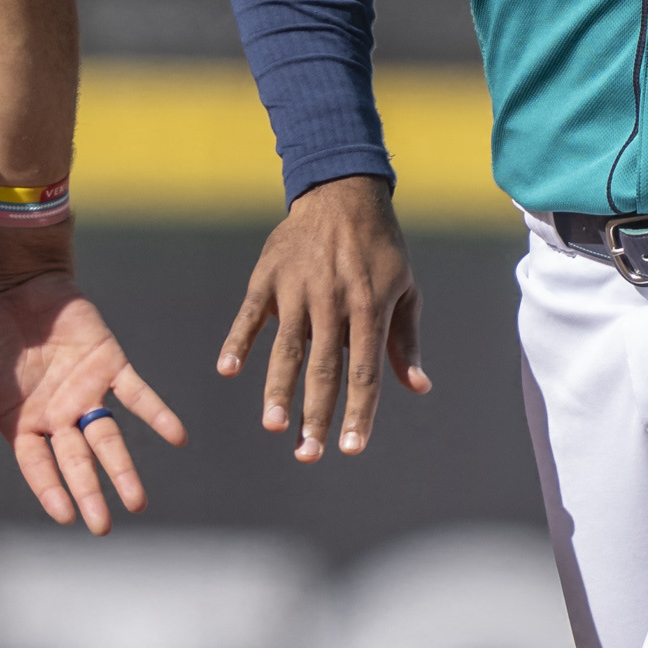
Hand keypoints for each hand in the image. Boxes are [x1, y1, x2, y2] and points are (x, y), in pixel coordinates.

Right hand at [0, 271, 186, 532]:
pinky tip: (177, 437)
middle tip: (103, 526)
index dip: (50, 490)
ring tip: (138, 501)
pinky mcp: (110, 365)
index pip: (38, 467)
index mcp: (22, 425)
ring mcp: (86, 393)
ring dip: (123, 468)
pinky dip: (157, 414)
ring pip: (108, 438)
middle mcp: (58, 417)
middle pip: (76, 462)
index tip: (64, 517)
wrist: (11, 283)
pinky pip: (138, 394)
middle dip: (89, 493)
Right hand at [215, 175, 430, 461]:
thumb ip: (405, 341)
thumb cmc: (380, 249)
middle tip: (307, 456)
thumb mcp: (404, 289)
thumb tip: (418, 388)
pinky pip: (250, 314)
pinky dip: (238, 340)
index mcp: (369, 308)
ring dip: (278, 389)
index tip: (351, 450)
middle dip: (316, 415)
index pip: (364, 373)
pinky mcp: (268, 276)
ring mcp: (297, 289)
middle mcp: (333, 302)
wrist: (343, 192)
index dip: (359, 414)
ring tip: (274, 425)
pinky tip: (228, 370)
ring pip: (286, 348)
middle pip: (324, 369)